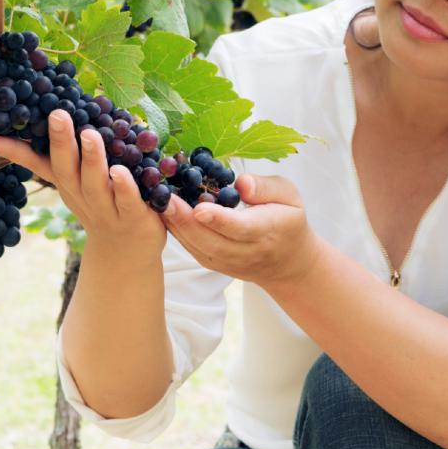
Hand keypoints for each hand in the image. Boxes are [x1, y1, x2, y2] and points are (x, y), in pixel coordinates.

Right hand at [0, 110, 167, 254]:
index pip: (37, 163)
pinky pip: (127, 200)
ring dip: (91, 159)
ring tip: (89, 134)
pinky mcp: (133, 217)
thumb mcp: (78, 180)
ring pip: (95, 183)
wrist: (126, 251)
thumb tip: (46, 115)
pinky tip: (120, 171)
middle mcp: (81, 194)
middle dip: (60, 141)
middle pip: (66, 168)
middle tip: (57, 114)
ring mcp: (106, 208)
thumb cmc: (102, 204)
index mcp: (67, 182)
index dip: (14, 150)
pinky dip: (124, 186)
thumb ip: (66, 153)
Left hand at [161, 173, 323, 288]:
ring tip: (158, 203)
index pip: (240, 228)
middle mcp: (247, 252)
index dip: (219, 219)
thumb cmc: (287, 218)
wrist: (288, 262)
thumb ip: (267, 187)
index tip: (199, 208)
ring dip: (177, 227)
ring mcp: (230, 263)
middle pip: (213, 241)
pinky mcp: (216, 265)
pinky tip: (165, 214)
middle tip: (164, 200)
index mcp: (268, 231)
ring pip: (199, 249)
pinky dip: (178, 233)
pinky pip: (193, 250)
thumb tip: (241, 183)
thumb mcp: (289, 196)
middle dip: (186, 222)